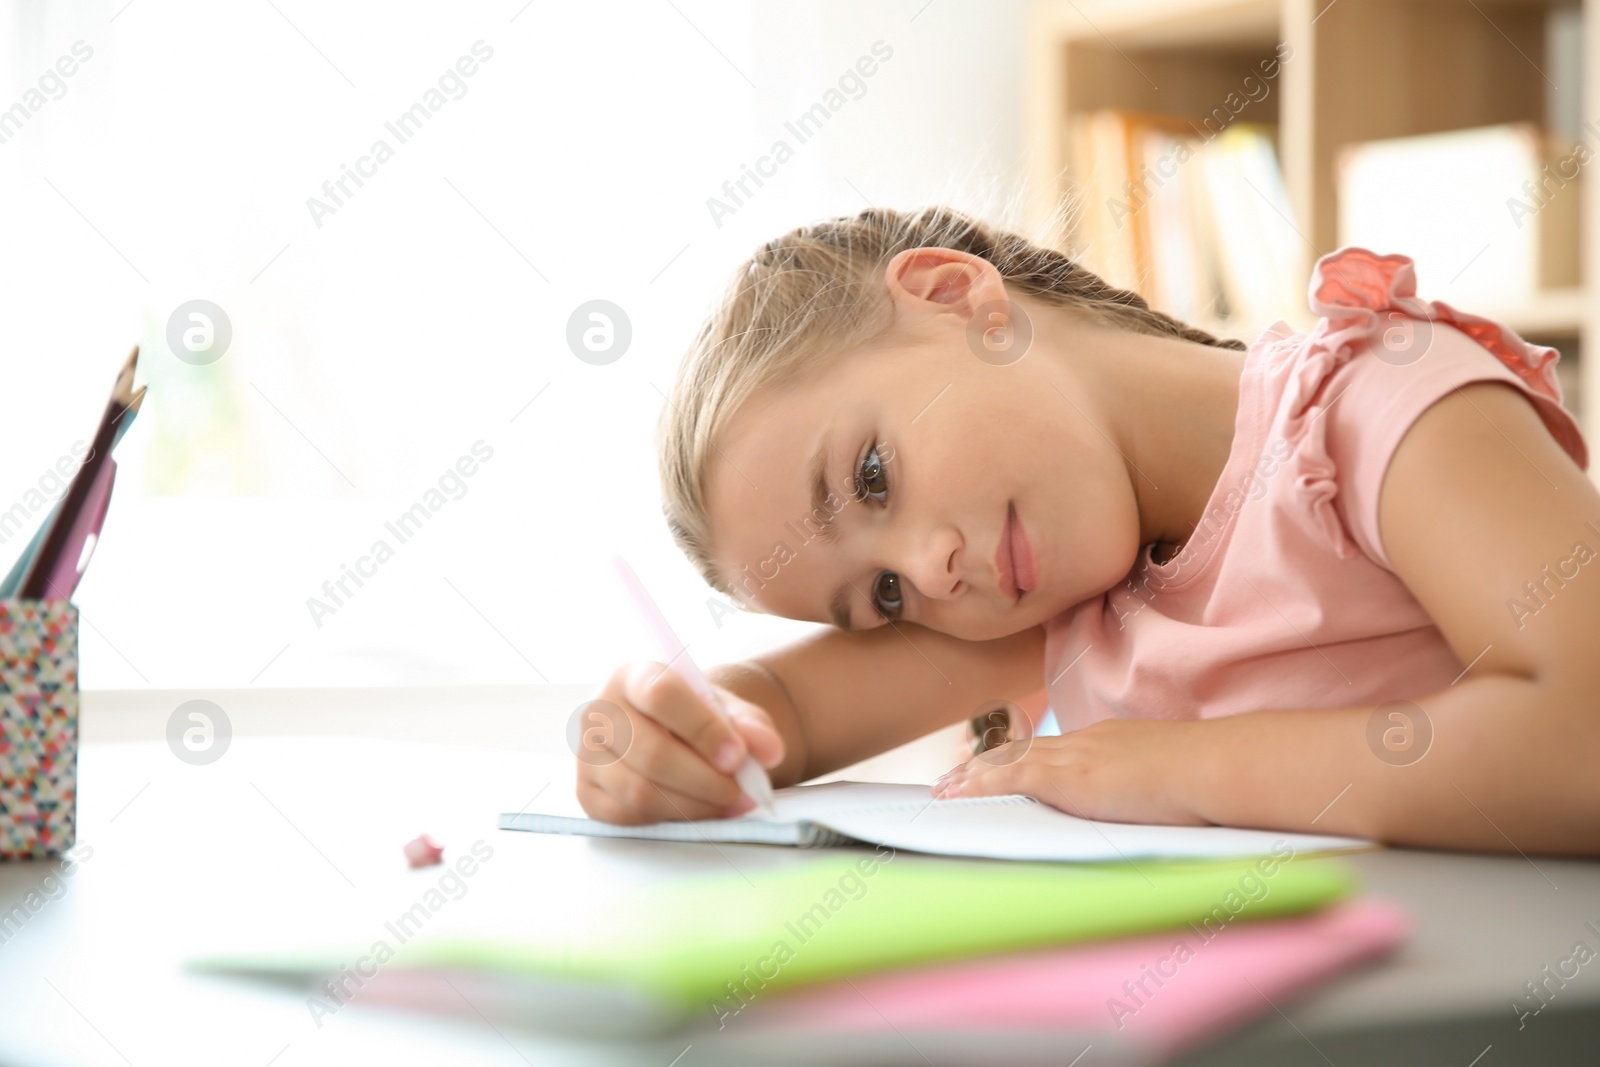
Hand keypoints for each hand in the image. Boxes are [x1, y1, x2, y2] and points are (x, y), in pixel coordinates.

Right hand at [575, 659, 785, 824]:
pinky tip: (699, 811)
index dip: (703, 729)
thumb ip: (750, 724)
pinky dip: (671, 820)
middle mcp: (600, 712)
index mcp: (632, 675)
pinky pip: (629, 817)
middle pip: (651, 753)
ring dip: (694, 806)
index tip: (738, 756)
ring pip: (640, 791)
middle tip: (742, 792)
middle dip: (705, 780)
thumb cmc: (693, 717)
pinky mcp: (587, 792)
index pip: (662, 696)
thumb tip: (770, 751)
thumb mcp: (725, 709)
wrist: (665, 732)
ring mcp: (587, 755)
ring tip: (730, 804)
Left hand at [931, 718, 1209, 825]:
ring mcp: (1077, 757)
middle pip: (1026, 750)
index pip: (1058, 749)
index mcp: (1112, 742)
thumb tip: (1163, 808)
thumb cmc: (1212, 779)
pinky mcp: (1069, 778)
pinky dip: (979, 784)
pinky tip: (955, 793)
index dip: (1026, 757)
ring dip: (972, 776)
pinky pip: (1010, 777)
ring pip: (1009, 761)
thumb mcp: (1177, 783)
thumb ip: (1158, 791)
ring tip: (943, 788)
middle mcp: (1088, 742)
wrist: (1216, 766)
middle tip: (956, 776)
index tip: (1005, 765)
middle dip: (988, 764)